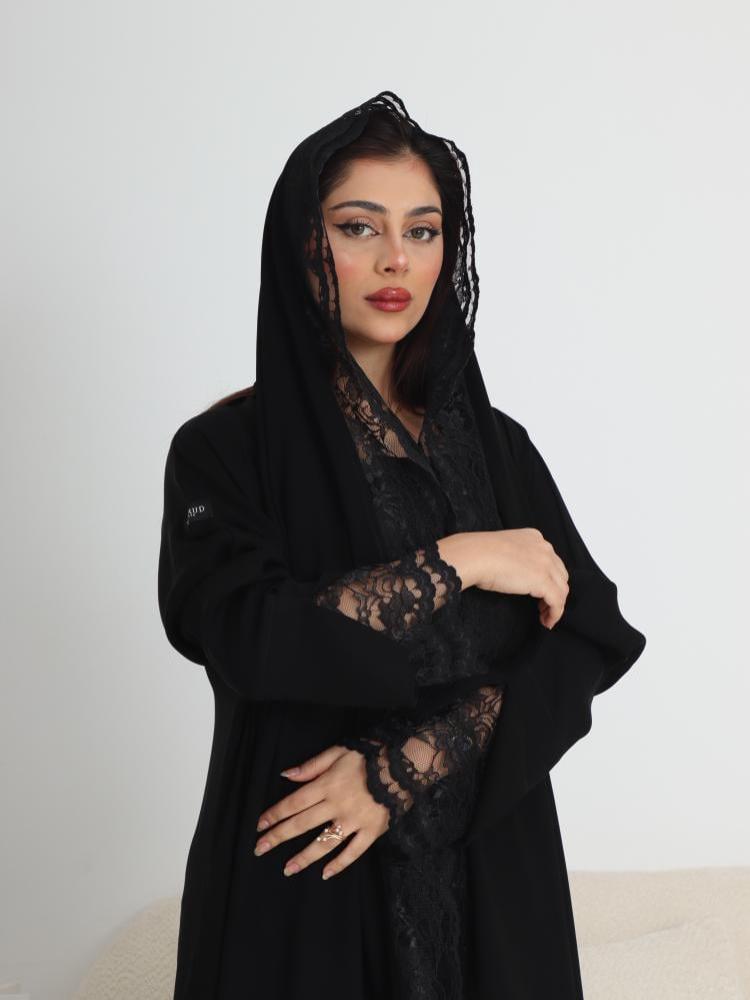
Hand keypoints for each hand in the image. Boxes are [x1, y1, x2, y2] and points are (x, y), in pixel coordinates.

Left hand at [253, 743, 388, 880]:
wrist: (404, 764)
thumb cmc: (369, 755)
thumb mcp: (338, 752)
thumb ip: (312, 766)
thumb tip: (286, 775)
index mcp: (327, 785)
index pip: (294, 802)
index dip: (275, 814)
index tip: (259, 826)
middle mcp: (337, 805)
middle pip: (302, 824)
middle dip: (278, 837)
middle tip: (259, 849)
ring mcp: (354, 821)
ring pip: (324, 843)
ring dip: (304, 857)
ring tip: (287, 869)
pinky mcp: (372, 831)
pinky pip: (353, 852)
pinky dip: (339, 864)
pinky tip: (325, 873)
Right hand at [474, 528, 569, 628]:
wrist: (476, 555)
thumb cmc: (480, 553)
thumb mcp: (503, 548)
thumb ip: (515, 556)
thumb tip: (515, 573)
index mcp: (534, 537)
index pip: (550, 560)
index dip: (549, 577)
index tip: (541, 590)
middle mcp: (544, 548)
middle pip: (560, 575)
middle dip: (555, 591)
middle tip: (543, 605)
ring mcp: (546, 564)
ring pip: (562, 589)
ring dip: (556, 605)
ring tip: (545, 616)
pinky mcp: (543, 581)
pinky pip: (558, 602)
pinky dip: (555, 614)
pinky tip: (546, 621)